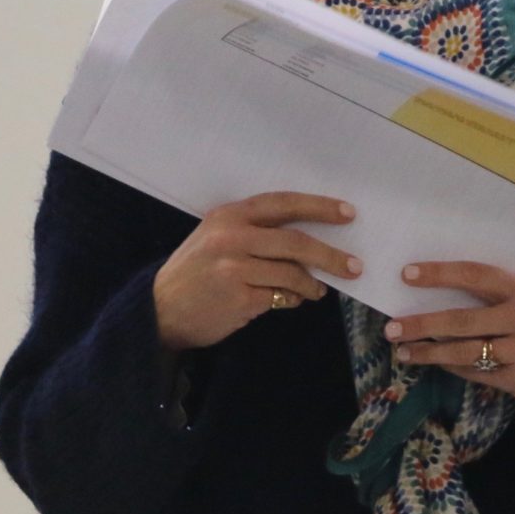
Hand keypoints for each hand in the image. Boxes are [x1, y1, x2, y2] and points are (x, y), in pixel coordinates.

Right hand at [152, 192, 359, 351]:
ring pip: (292, 273)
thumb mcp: (215, 237)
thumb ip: (253, 231)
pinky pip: (281, 297)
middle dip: (331, 255)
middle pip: (296, 242)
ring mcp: (235, 269)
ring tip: (318, 290)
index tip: (348, 213)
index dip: (318, 207)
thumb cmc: (194, 272)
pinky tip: (292, 301)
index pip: (282, 204)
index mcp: (229, 216)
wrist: (159, 310)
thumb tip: (307, 237)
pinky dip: (293, 300)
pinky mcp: (240, 298)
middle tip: (355, 266)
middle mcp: (232, 238)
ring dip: (312, 284)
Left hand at [382, 262, 514, 409]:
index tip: (408, 275)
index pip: (476, 275)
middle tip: (392, 327)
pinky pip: (476, 373)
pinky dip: (453, 367)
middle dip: (422, 324)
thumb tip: (445, 293)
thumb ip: (500, 294)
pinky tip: (437, 363)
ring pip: (465, 352)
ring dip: (430, 352)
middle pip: (462, 320)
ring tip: (404, 351)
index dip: (440, 274)